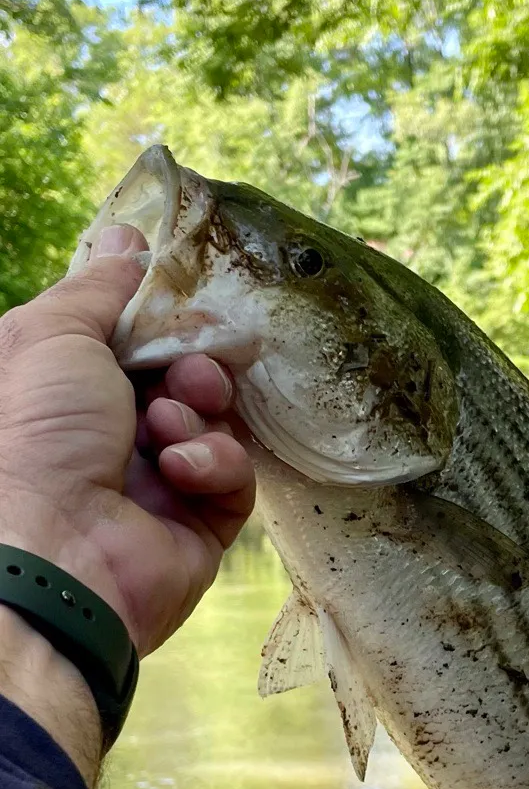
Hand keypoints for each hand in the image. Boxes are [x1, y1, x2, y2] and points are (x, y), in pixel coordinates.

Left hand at [0, 224, 255, 657]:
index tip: (185, 303)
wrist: (55, 550)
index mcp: (64, 393)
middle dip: (192, 366)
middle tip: (186, 369)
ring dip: (200, 414)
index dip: (161, 323)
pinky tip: (180, 472)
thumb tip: (130, 238)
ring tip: (171, 425)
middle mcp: (108, 438)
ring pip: (214, 426)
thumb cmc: (36, 433)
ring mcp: (156, 485)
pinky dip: (212, 466)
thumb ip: (99, 287)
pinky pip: (232, 479)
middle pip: (181, 381)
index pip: (129, 344)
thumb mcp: (53, 336)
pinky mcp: (200, 525)